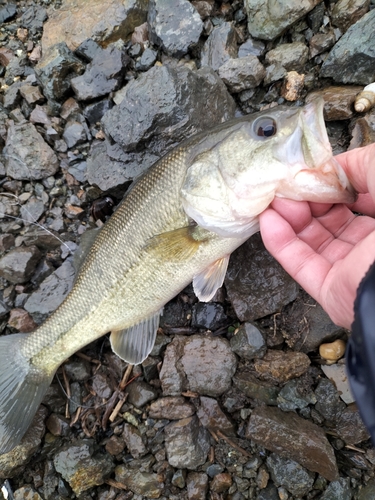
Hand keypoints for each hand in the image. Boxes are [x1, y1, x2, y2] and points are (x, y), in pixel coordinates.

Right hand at [259, 143, 374, 328]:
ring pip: (312, 241)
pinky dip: (280, 242)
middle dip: (306, 200)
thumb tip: (331, 169)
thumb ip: (360, 163)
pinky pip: (301, 265)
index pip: (355, 200)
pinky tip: (268, 220)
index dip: (331, 185)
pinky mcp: (333, 291)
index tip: (311, 172)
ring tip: (275, 200)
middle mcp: (372, 245)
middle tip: (289, 185)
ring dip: (289, 218)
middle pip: (330, 220)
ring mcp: (352, 270)